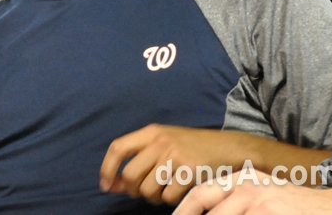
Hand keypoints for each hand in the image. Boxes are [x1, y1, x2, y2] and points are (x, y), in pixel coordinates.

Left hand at [99, 124, 247, 205]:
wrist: (225, 148)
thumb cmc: (189, 147)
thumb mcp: (162, 142)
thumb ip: (138, 158)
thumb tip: (111, 184)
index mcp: (150, 132)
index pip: (118, 148)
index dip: (107, 168)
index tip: (106, 185)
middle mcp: (160, 141)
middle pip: (130, 174)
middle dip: (132, 190)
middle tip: (143, 191)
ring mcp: (174, 155)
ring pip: (147, 189)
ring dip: (152, 197)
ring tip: (163, 189)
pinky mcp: (188, 171)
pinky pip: (167, 197)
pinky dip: (169, 200)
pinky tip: (178, 189)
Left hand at [173, 169, 331, 214]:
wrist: (330, 209)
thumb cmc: (290, 206)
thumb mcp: (261, 194)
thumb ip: (234, 202)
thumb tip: (204, 210)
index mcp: (240, 179)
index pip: (202, 191)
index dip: (184, 209)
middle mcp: (245, 186)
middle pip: (204, 199)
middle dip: (187, 213)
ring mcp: (257, 200)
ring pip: (218, 214)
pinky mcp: (267, 212)